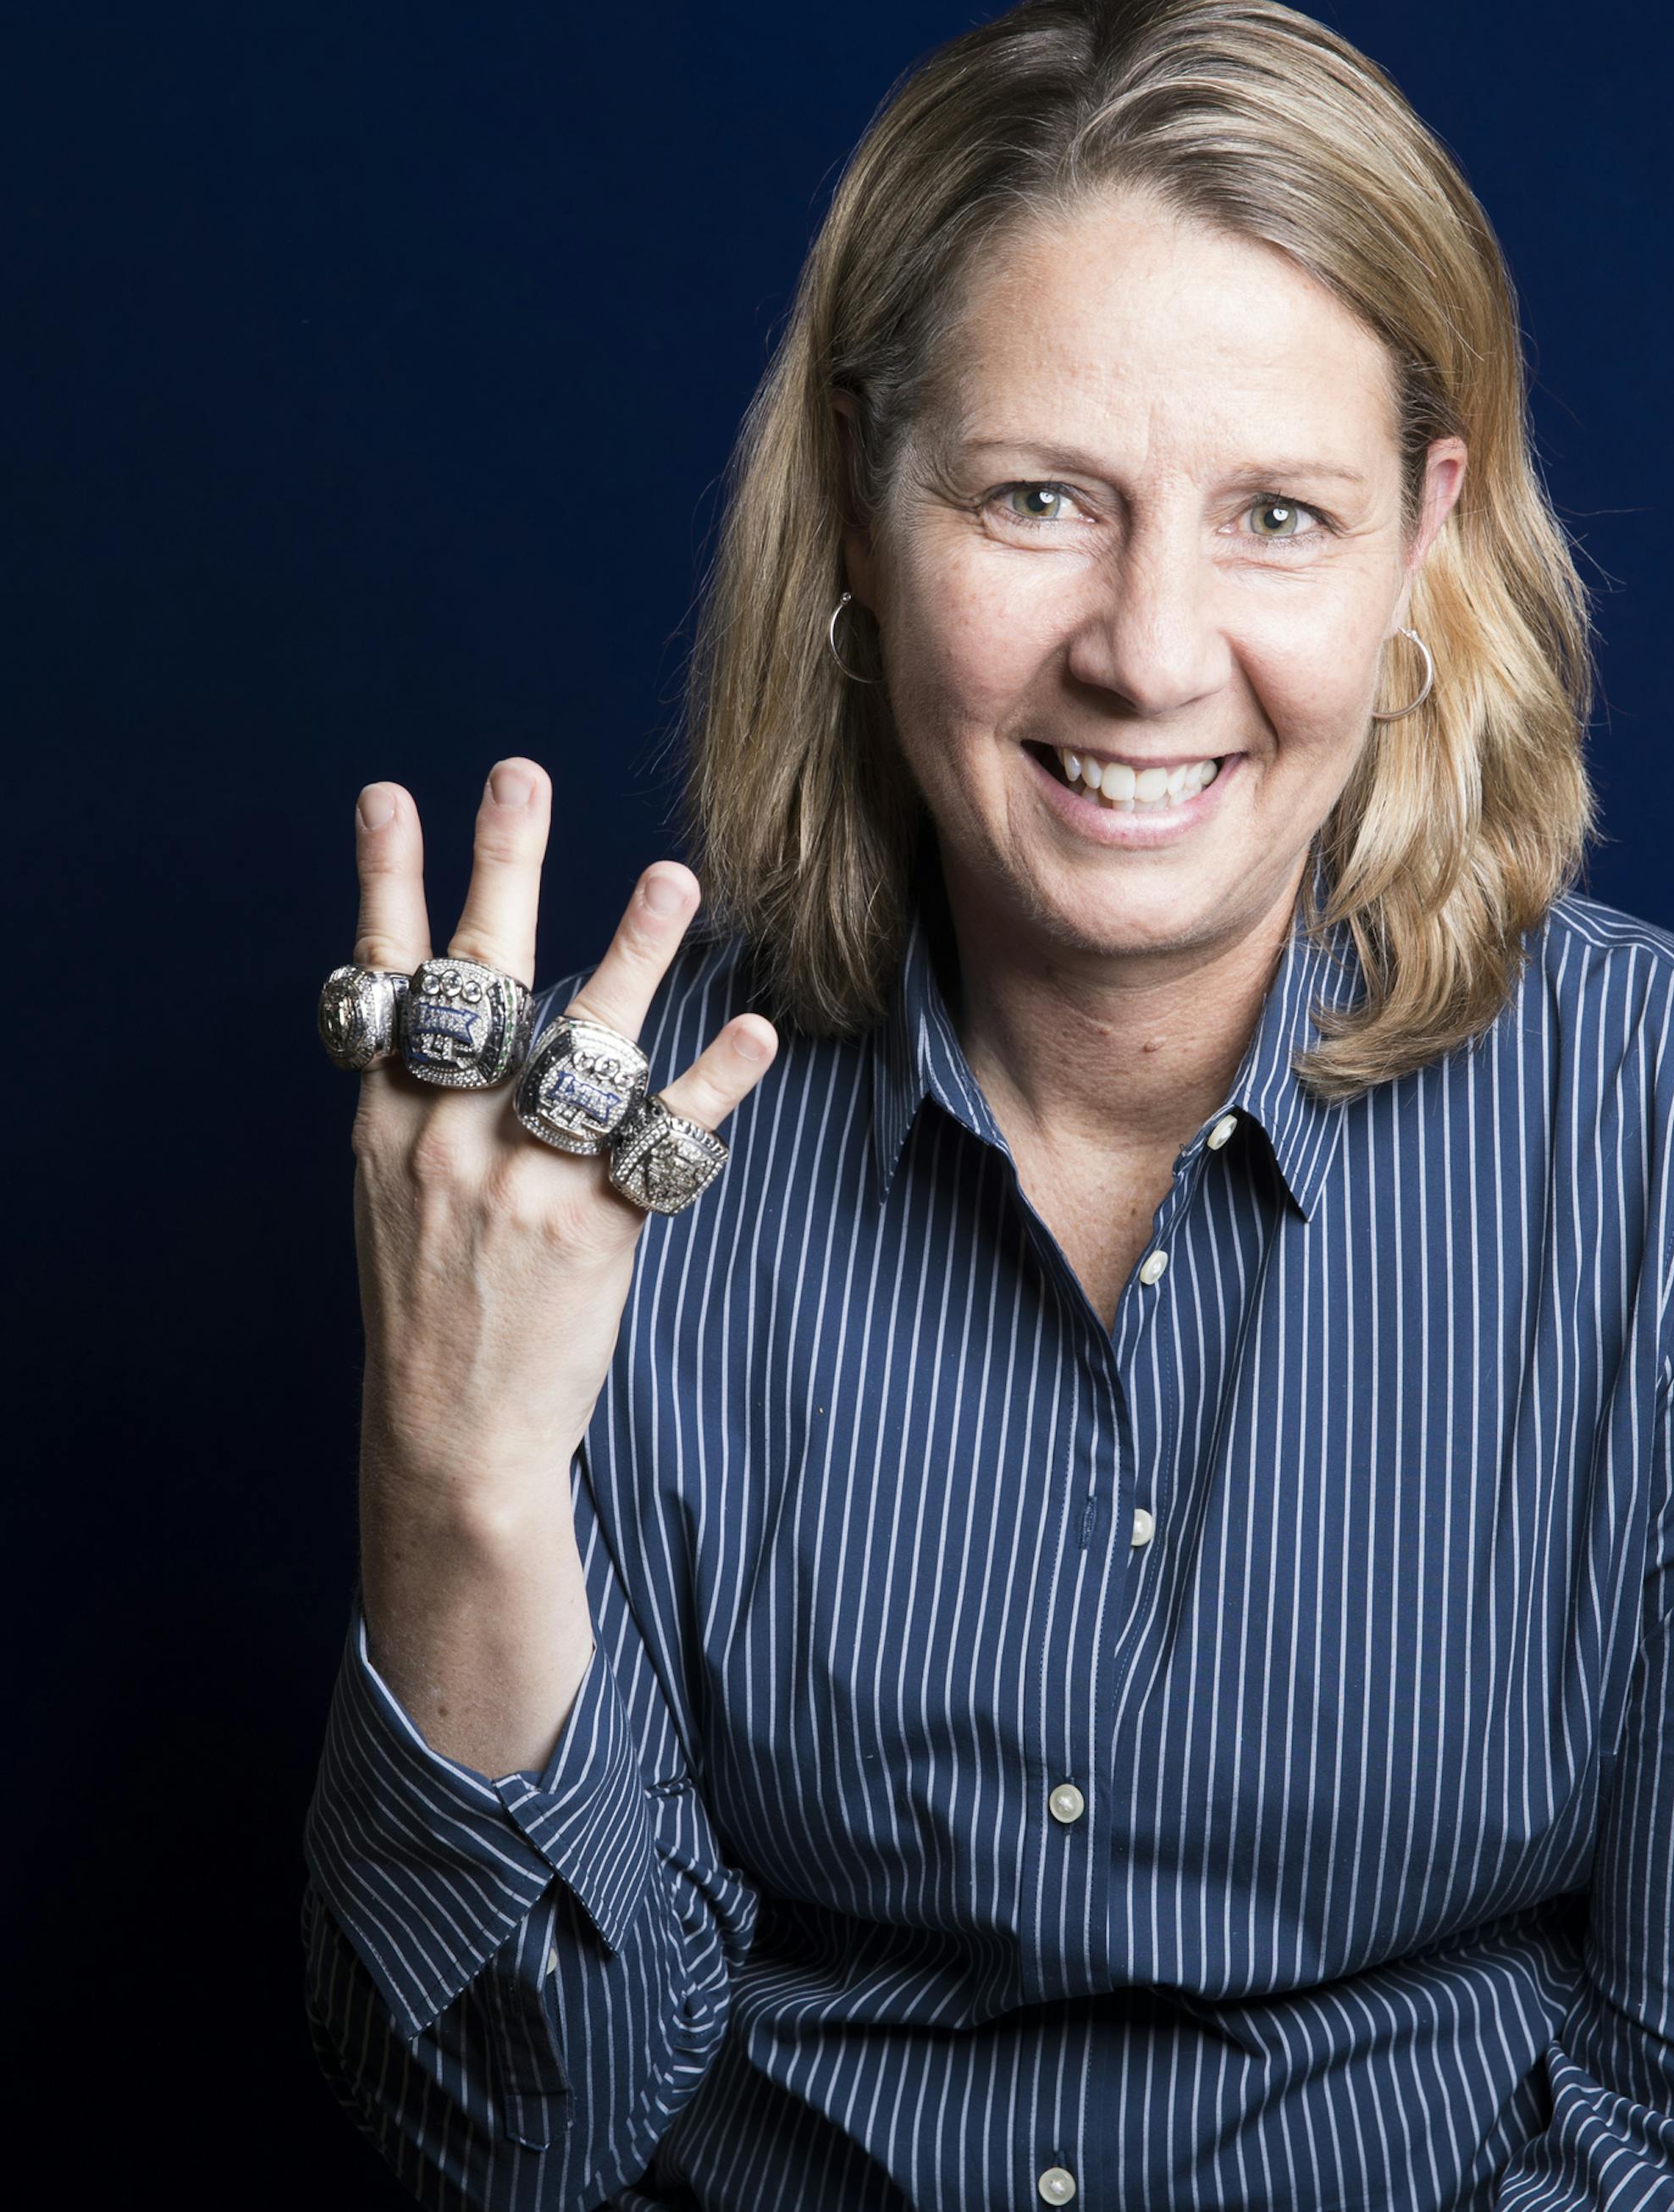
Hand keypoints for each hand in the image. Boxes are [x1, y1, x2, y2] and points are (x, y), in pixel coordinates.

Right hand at [346, 758, 778, 1514]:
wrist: (451, 1437)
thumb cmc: (431, 1309)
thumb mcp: (394, 1199)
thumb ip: (424, 1108)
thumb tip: (458, 1020)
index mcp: (387, 1124)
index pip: (381, 982)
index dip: (387, 885)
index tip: (387, 795)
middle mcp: (444, 1137)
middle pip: (477, 982)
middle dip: (498, 870)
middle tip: (520, 774)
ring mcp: (517, 1181)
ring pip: (581, 1045)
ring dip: (632, 953)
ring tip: (674, 877)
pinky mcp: (591, 1229)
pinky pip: (662, 1138)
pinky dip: (713, 1083)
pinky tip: (755, 1031)